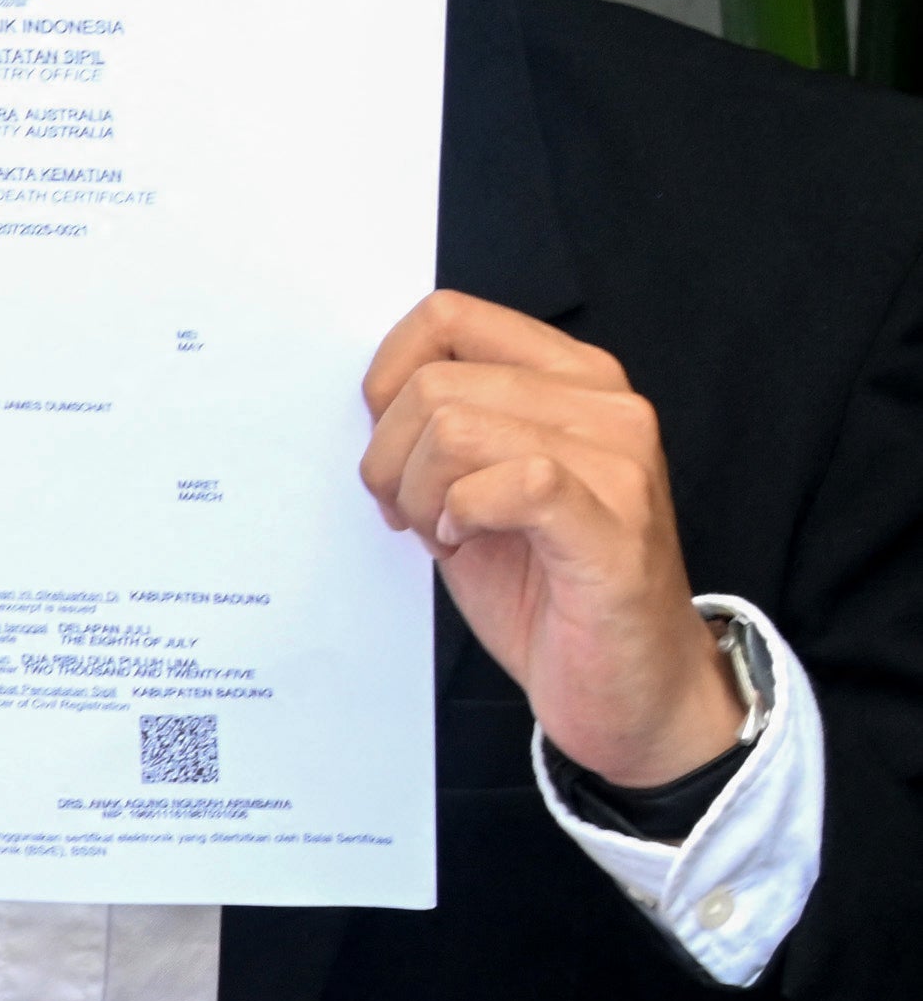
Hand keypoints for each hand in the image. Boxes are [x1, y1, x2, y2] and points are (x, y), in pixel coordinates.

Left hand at [361, 293, 740, 788]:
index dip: (386, 381)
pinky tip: (469, 544)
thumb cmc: (545, 584)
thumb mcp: (476, 485)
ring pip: (455, 427)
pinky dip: (461, 516)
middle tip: (414, 515)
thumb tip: (375, 398)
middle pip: (433, 383)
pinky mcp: (613, 523)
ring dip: (420, 494)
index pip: (447, 317)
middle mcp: (606, 404)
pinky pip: (507, 482)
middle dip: (390, 460)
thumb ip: (440, 428)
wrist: (626, 684)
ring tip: (448, 533)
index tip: (391, 450)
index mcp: (571, 379)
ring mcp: (619, 460)